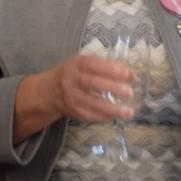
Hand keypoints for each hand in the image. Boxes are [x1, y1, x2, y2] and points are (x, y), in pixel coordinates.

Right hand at [13, 53, 134, 142]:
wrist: (49, 90)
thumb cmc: (73, 73)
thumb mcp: (83, 63)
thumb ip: (103, 66)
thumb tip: (130, 75)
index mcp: (77, 64)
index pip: (94, 64)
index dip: (111, 69)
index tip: (129, 74)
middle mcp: (71, 79)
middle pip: (92, 83)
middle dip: (112, 88)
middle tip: (129, 93)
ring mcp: (71, 96)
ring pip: (91, 103)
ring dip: (111, 109)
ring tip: (128, 112)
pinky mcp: (72, 111)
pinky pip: (89, 116)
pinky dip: (103, 117)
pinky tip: (115, 117)